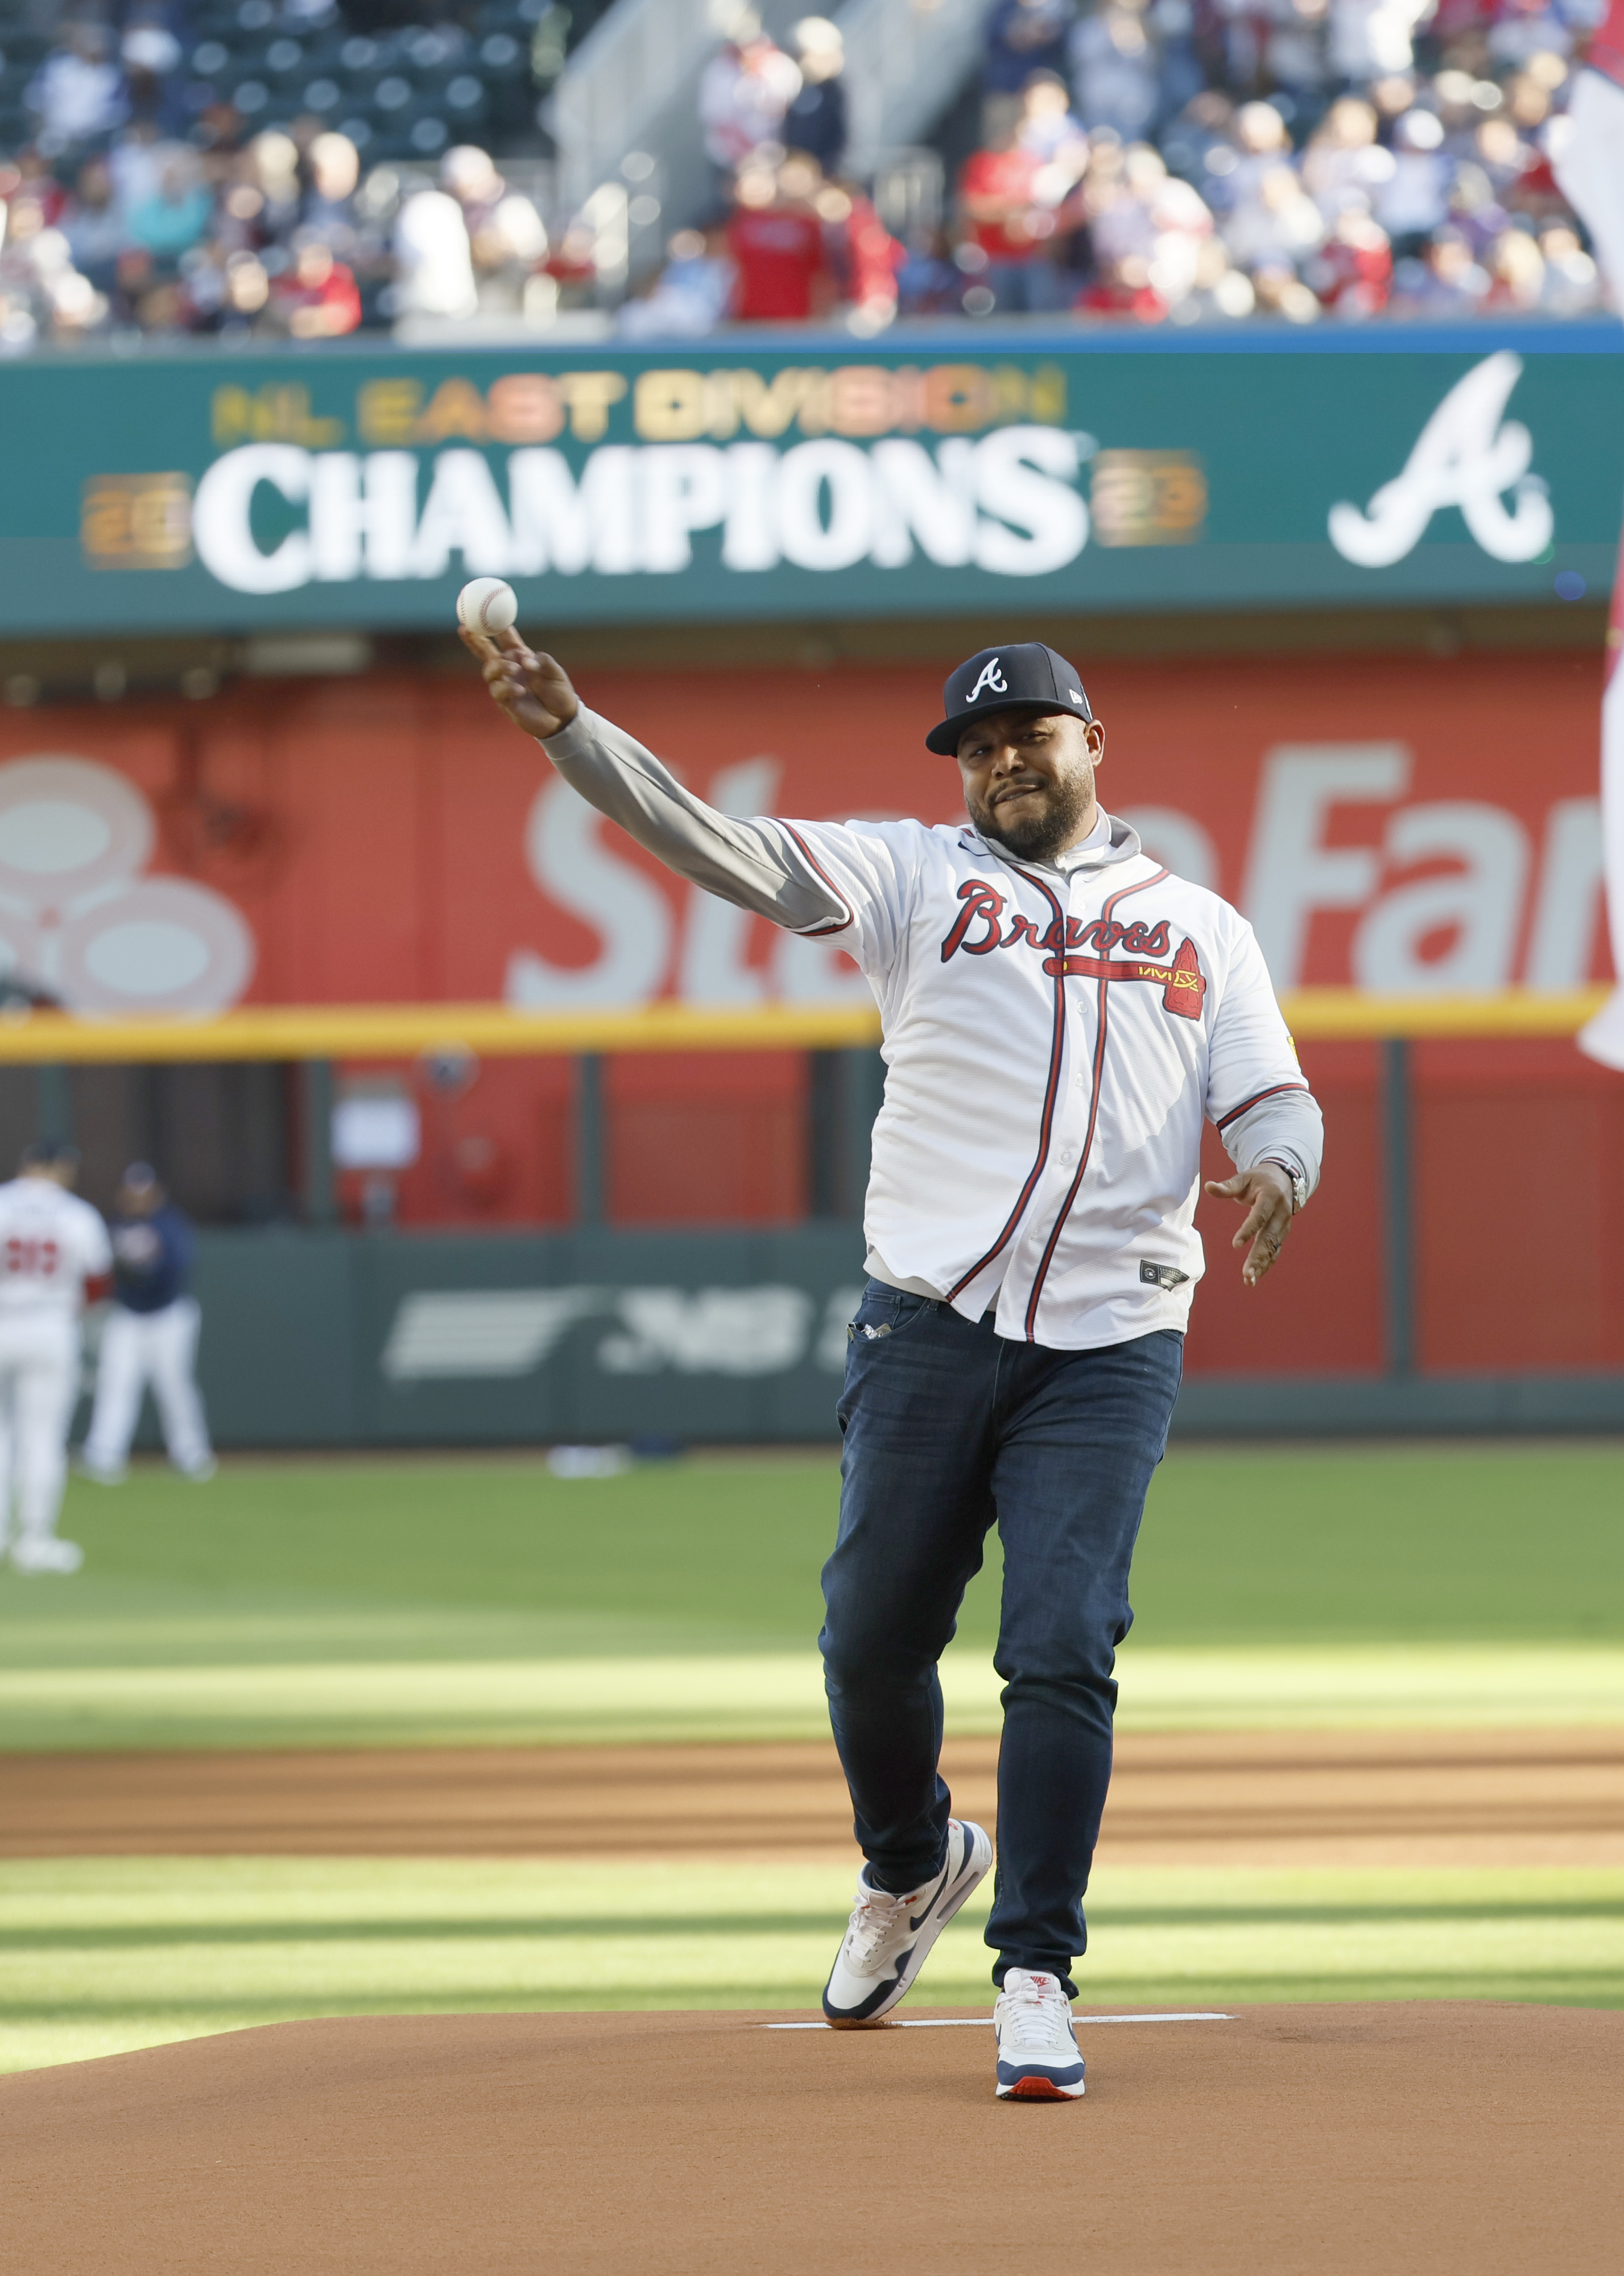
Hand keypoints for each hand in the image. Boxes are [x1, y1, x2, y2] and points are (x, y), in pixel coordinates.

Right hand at [459, 625, 578, 740]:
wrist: (562, 719)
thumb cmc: (560, 692)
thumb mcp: (555, 672)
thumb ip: (542, 662)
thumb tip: (524, 660)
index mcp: (521, 656)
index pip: (504, 637)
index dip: (494, 625)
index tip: (484, 612)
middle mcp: (509, 668)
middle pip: (485, 651)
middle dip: (474, 639)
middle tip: (465, 628)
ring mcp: (505, 684)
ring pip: (490, 670)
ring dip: (500, 667)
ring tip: (516, 670)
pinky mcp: (505, 702)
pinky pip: (499, 691)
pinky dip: (508, 688)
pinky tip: (521, 690)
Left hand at [1203, 1162, 1294, 1288]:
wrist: (1285, 1179)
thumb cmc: (1260, 1179)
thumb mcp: (1244, 1178)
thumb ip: (1227, 1186)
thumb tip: (1208, 1186)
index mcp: (1271, 1196)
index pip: (1260, 1215)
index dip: (1248, 1230)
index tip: (1235, 1245)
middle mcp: (1281, 1212)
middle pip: (1269, 1237)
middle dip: (1258, 1256)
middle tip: (1246, 1273)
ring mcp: (1284, 1224)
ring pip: (1273, 1248)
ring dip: (1262, 1265)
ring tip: (1249, 1280)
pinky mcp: (1283, 1233)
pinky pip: (1275, 1251)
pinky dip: (1266, 1264)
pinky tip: (1255, 1276)